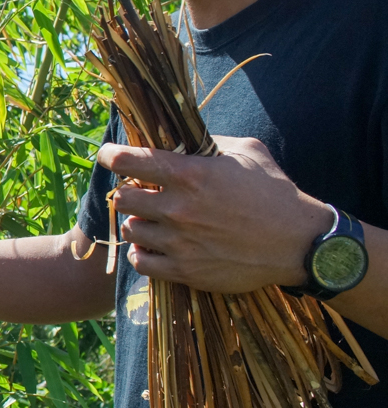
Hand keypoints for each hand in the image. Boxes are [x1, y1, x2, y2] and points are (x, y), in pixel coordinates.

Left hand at [99, 135, 331, 292]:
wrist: (299, 243)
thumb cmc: (274, 192)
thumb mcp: (246, 152)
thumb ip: (208, 142)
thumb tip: (180, 136)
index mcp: (189, 174)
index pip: (127, 160)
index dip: (111, 155)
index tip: (109, 155)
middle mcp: (178, 208)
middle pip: (121, 198)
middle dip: (128, 192)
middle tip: (142, 193)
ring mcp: (179, 242)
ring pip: (129, 229)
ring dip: (137, 223)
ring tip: (153, 221)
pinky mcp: (185, 271)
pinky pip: (140, 262)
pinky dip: (142, 253)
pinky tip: (154, 246)